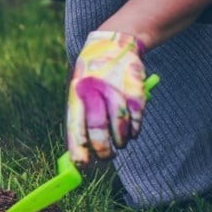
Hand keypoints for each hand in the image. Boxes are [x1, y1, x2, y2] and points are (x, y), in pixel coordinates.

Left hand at [67, 31, 145, 165]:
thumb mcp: (78, 93)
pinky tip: (132, 132)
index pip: (75, 127)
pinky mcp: (134, 87)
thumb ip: (79, 119)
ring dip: (121, 141)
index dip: (79, 149)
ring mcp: (115, 88)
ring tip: (120, 144)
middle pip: (98, 128)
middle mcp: (94, 92)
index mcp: (76, 95)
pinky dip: (135, 129)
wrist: (112, 45)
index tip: (82, 165)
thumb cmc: (91, 78)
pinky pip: (136, 116)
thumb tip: (76, 153)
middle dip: (103, 149)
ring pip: (119, 125)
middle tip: (106, 157)